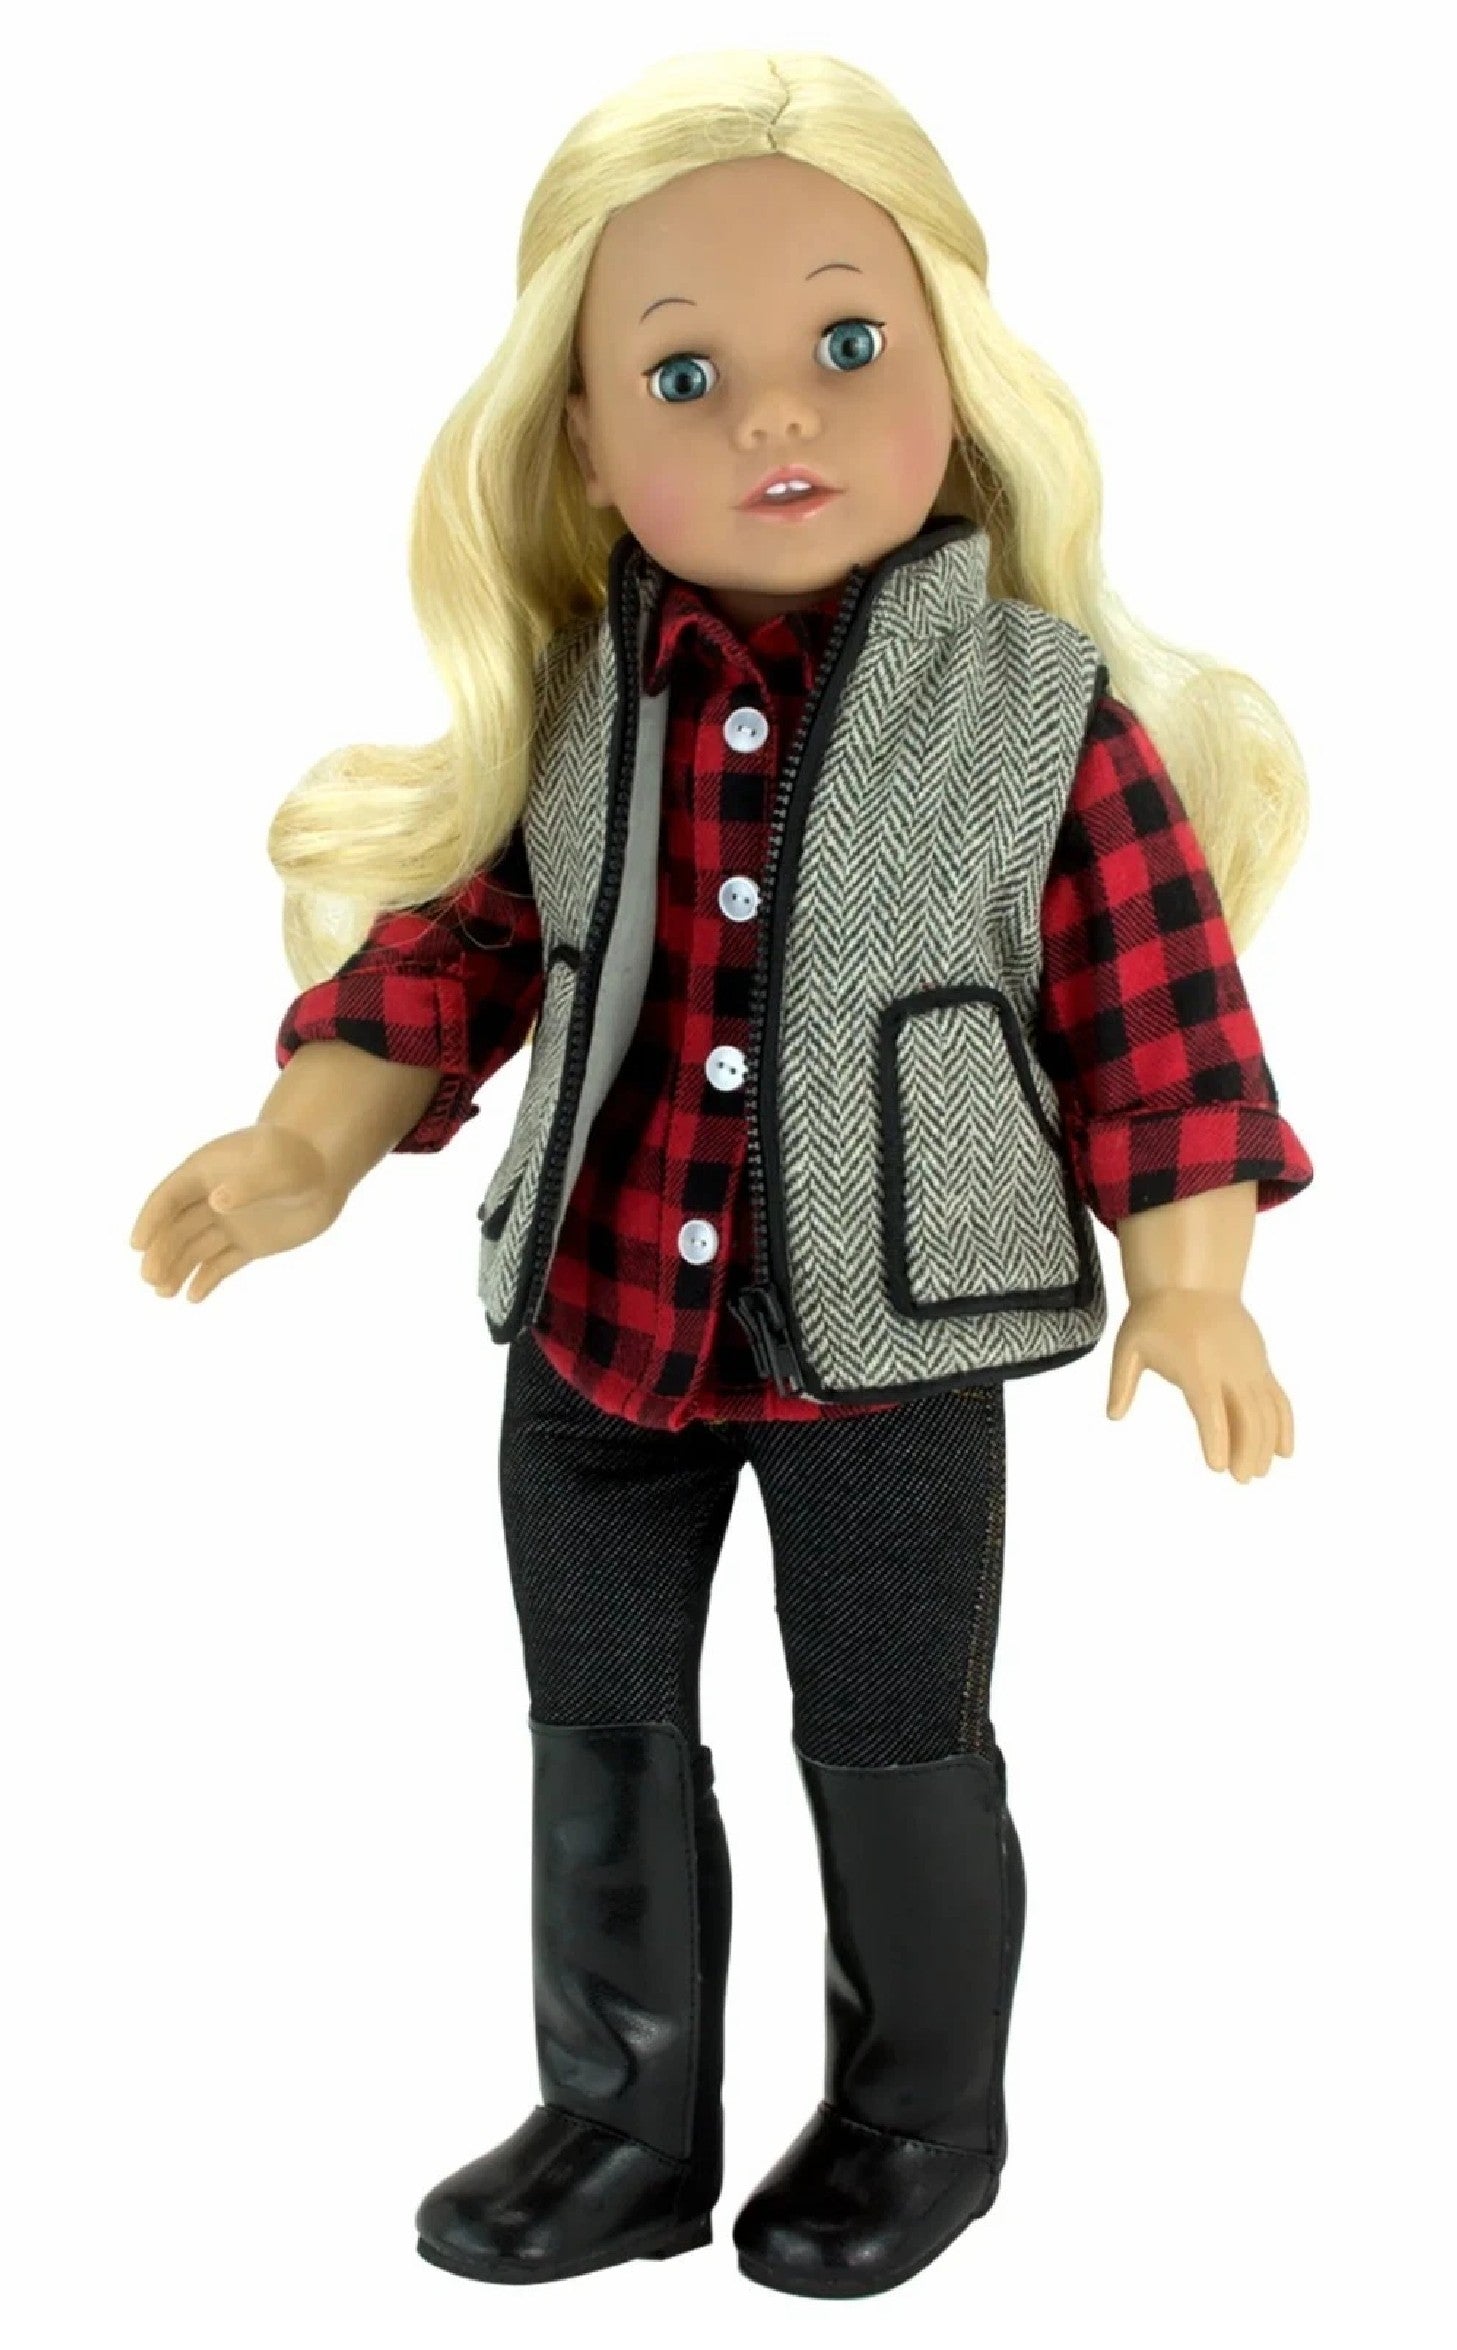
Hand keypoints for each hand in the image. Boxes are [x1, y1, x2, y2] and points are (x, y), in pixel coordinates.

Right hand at [130, 1123, 347, 1302]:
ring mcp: (227, 1222)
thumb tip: (215, 1202)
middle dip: (161, 1253)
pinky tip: (193, 1297)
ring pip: (194, 1249)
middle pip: (176, 1228)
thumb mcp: (280, 1168)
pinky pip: (220, 1264)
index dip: (151, 1220)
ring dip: (176, 1270)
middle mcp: (210, 1198)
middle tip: (151, 1279)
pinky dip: (207, 1280)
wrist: (327, 1174)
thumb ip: (250, 1184)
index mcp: (207, 1171)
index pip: (169, 1197)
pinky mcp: (247, 1244)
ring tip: (164, 1294)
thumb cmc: (302, 1161)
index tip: (138, 1245)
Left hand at [1106, 1289, 1293, 1481]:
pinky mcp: (1260, 1364)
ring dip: (1267, 1444)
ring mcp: (1250, 1366)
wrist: (1192, 1281)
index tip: (1217, 1466)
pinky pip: (1278, 1398)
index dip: (1216, 1440)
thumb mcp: (1129, 1346)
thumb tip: (1113, 1415)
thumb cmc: (1156, 1316)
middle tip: (1240, 1479)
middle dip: (1247, 1451)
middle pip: (1247, 1416)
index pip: (1211, 1411)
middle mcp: (1229, 1368)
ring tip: (1259, 1472)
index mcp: (1197, 1367)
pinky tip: (1284, 1450)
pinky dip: (1284, 1424)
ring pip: (1267, 1411)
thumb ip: (1121, 1382)